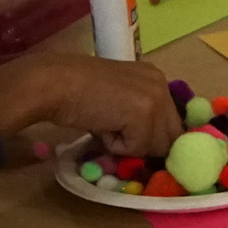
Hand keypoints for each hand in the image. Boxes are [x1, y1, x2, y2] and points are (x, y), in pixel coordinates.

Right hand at [0, 52, 184, 156]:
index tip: (133, 138)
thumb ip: (138, 114)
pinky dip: (117, 146)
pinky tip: (102, 126)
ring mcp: (155, 98)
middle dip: (145, 144)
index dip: (154, 136)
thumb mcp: (118, 98)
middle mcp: (161, 84)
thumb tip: (150, 146)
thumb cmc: (76, 92)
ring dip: (131, 146)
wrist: (55, 84)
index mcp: (156, 78)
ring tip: (106, 126)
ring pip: (157, 146)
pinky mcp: (144, 114)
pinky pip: (138, 149)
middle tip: (115, 132)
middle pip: (171, 136)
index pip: (172, 121)